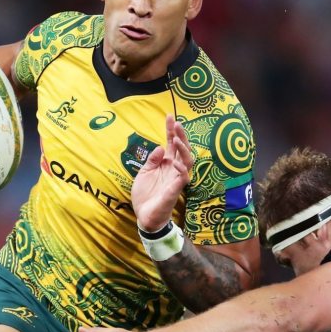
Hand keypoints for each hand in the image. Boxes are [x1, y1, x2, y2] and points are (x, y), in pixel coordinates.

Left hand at [131, 115, 193, 231]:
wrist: (144, 215)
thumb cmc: (145, 195)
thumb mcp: (144, 173)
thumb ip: (152, 160)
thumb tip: (161, 147)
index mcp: (166, 163)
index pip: (171, 143)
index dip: (170, 130)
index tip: (169, 115)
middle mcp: (174, 168)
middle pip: (182, 148)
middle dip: (181, 135)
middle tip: (177, 123)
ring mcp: (176, 178)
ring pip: (187, 160)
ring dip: (183, 149)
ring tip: (177, 138)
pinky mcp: (176, 189)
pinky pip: (183, 177)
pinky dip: (181, 169)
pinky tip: (175, 162)